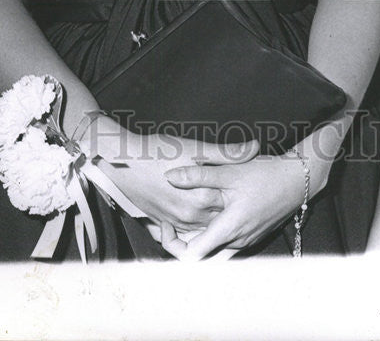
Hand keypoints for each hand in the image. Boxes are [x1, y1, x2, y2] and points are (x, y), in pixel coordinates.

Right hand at [82, 117, 258, 253]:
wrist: (122, 162)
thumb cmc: (158, 151)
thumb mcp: (195, 147)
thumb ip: (227, 153)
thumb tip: (255, 147)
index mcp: (202, 198)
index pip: (233, 205)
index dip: (245, 197)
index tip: (257, 190)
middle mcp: (190, 216)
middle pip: (221, 220)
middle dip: (233, 211)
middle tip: (248, 200)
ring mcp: (176, 222)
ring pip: (205, 228)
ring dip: (216, 221)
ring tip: (230, 209)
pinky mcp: (164, 222)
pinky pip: (186, 233)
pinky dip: (197, 228)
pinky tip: (205, 216)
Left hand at [164, 153, 307, 259]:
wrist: (298, 180)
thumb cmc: (267, 174)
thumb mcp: (231, 170)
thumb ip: (199, 175)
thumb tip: (170, 176)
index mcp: (229, 228)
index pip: (191, 256)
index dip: (172, 244)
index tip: (165, 224)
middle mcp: (236, 241)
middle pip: (199, 257)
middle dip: (179, 244)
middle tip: (167, 224)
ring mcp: (245, 241)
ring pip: (212, 250)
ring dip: (194, 239)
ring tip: (180, 219)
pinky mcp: (250, 236)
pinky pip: (225, 244)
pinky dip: (210, 234)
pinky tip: (203, 216)